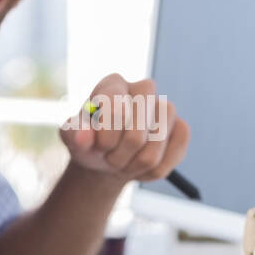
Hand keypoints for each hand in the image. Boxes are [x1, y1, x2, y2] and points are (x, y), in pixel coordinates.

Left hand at [59, 74, 188, 184]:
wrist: (107, 159)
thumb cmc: (89, 143)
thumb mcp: (73, 139)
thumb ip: (74, 135)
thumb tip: (83, 138)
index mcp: (113, 84)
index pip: (115, 107)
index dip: (106, 137)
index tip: (98, 147)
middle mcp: (144, 89)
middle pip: (137, 135)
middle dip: (120, 156)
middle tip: (109, 158)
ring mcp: (166, 108)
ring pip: (156, 147)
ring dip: (136, 164)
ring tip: (124, 161)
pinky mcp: (181, 128)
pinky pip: (174, 154)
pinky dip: (154, 170)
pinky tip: (141, 165)